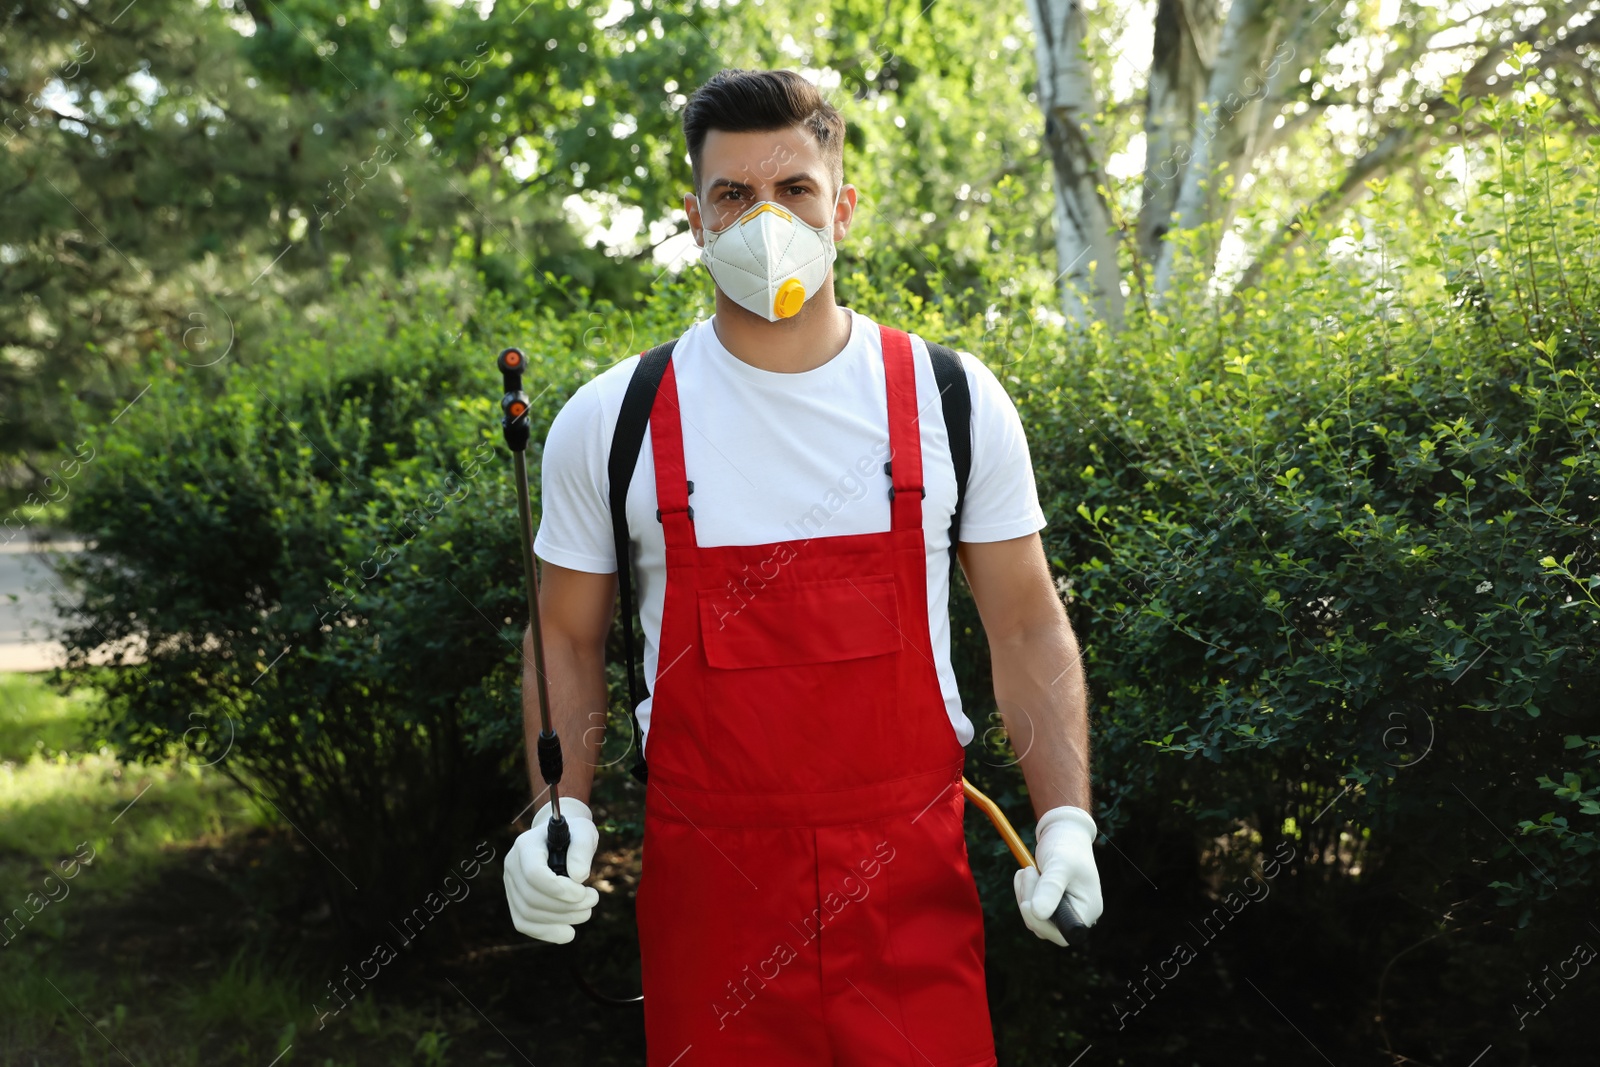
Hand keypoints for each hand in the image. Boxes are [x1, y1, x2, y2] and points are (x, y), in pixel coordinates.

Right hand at [504, 797, 599, 943]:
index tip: (582, 892)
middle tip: (593, 900)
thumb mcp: (584, 832)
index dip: (559, 889)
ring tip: (586, 912)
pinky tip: (568, 933)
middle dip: (566, 907)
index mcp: (526, 846)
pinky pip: (524, 923)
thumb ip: (583, 849)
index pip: (534, 874)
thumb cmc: (574, 834)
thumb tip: (579, 876)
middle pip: (532, 898)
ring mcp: (510, 885)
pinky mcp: (515, 900)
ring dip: (560, 920)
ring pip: (528, 914)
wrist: (561, 840)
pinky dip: (547, 932)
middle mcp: (512, 865)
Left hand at [1013, 805, 1101, 946]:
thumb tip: (1038, 913)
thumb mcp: (1059, 864)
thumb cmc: (1067, 846)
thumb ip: (1050, 888)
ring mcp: (1064, 910)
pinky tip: (1025, 874)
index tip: (1027, 903)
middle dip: (1030, 901)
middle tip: (1028, 871)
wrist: (1064, 832)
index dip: (1042, 923)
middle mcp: (1078, 915)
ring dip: (1025, 895)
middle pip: (1045, 927)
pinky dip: (1024, 892)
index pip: (1062, 935)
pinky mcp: (1052, 904)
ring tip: (1028, 870)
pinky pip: (1032, 909)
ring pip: (1035, 918)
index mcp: (1088, 910)